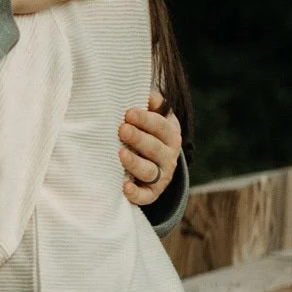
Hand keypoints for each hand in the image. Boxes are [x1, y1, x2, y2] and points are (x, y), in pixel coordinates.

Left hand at [119, 91, 181, 205]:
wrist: (158, 164)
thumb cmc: (149, 133)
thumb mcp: (155, 117)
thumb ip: (153, 104)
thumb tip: (149, 95)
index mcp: (171, 134)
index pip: (161, 126)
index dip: (146, 119)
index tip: (128, 113)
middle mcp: (169, 156)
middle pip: (155, 148)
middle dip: (138, 138)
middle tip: (122, 129)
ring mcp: (162, 175)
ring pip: (150, 171)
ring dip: (135, 162)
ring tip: (120, 153)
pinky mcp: (152, 193)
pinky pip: (146, 196)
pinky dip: (136, 193)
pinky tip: (124, 187)